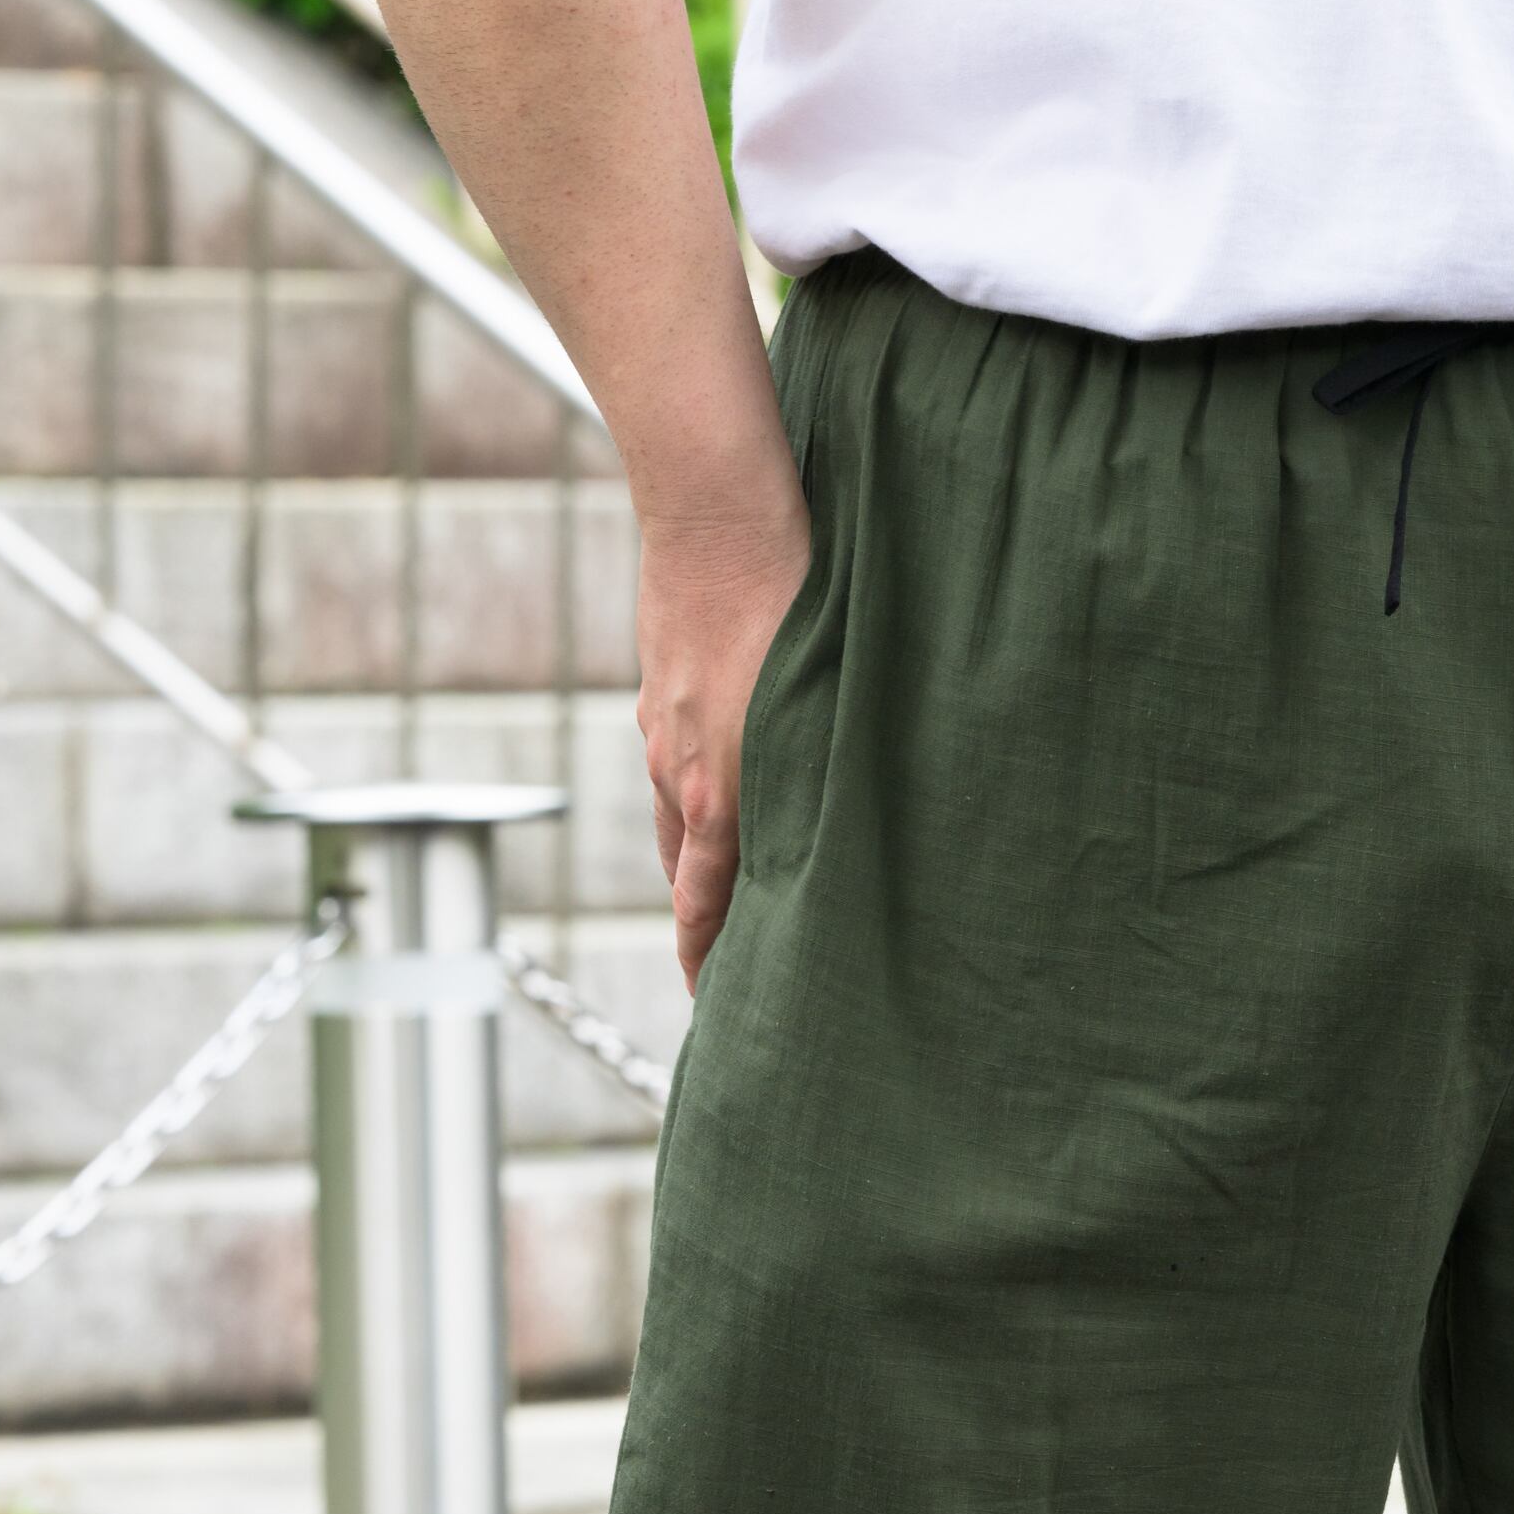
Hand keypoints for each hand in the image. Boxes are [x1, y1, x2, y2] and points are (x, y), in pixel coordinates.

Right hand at [635, 483, 813, 990]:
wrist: (718, 507)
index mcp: (720, 796)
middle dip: (705, 922)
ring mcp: (662, 728)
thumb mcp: (830, 705)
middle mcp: (680, 772)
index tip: (717, 1006)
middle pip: (685, 874)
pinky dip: (694, 793)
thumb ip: (829, 779)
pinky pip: (673, 763)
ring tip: (727, 889)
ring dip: (700, 860)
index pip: (703, 909)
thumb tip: (853, 832)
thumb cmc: (795, 596)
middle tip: (730, 963)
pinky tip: (721, 780)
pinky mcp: (660, 687)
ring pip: (678, 818)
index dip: (707, 962)